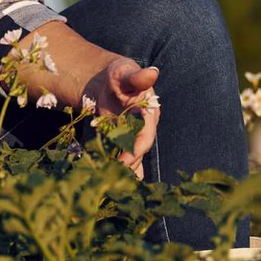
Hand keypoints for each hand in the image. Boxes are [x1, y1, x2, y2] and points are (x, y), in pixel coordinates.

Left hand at [82, 56, 159, 178]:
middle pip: (138, 154)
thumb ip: (137, 76)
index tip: (121, 161)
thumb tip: (153, 72)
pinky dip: (121, 174)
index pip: (145, 136)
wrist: (109, 83)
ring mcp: (136, 139)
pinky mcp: (125, 145)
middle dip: (125, 166)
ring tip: (108, 186)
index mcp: (149, 114)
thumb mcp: (125, 73)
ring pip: (134, 162)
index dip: (134, 149)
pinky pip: (126, 163)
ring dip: (123, 174)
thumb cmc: (119, 75)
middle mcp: (145, 130)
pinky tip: (111, 188)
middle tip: (108, 178)